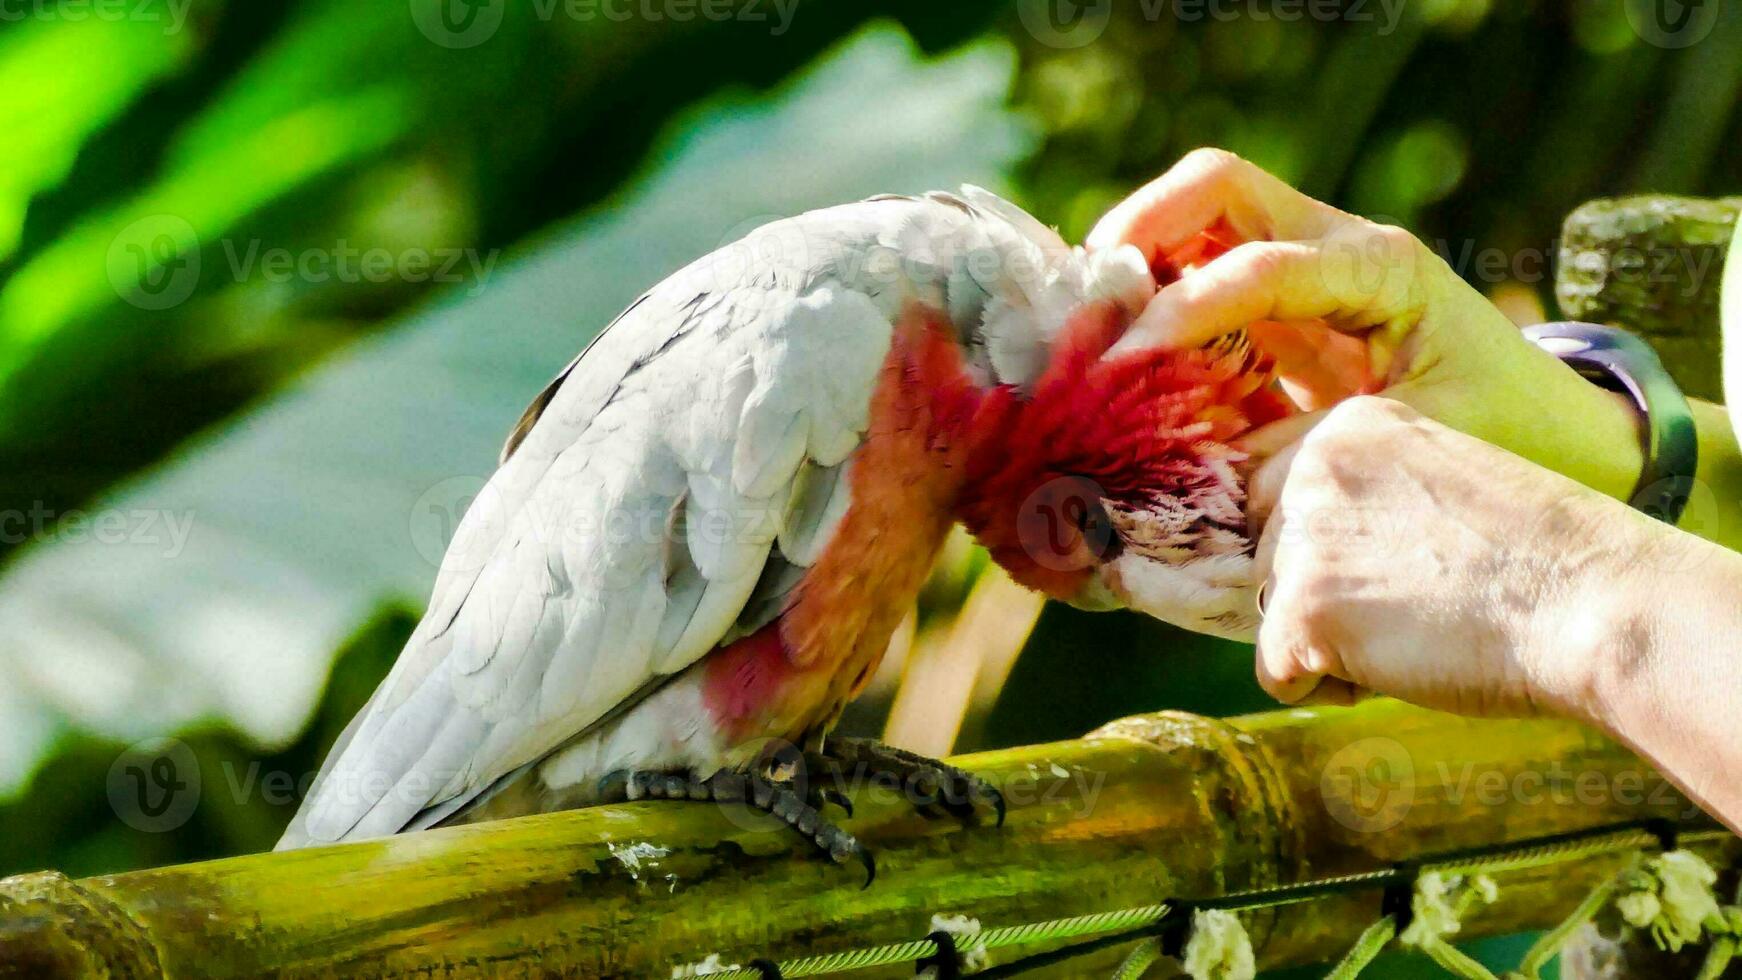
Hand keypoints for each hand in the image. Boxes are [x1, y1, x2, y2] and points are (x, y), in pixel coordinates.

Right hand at [1090, 148, 1643, 501]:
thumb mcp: (1410, 448)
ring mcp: (1306, 270)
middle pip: (1218, 186)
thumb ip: (1308, 454)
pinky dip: (1149, 302)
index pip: (1260, 266)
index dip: (1184, 308)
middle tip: (1087, 297)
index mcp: (1381, 271)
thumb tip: (1206, 475)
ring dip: (1134, 258)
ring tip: (1084, 325)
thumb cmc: (1502, 437)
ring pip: (1198, 218)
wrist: (1556, 436)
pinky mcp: (1283, 309)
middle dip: (1141, 226)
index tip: (1123, 359)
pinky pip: (1199, 278)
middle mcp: (1337, 249)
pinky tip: (1116, 352)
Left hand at [1246, 396, 1667, 717]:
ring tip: (1419, 630)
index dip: (1335, 555)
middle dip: (1329, 598)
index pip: (1280, 502)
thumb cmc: (1541, 560)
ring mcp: (1305, 536)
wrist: (1594, 603)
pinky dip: (1327, 688)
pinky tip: (1397, 668)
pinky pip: (1275, 673)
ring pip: (1272, 615)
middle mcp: (1313, 468)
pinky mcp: (1304, 606)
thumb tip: (1298, 557)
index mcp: (1349, 426)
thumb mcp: (1438, 488)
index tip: (1406, 566)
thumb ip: (1365, 503)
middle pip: (1270, 560)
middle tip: (1420, 603)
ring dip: (1333, 642)